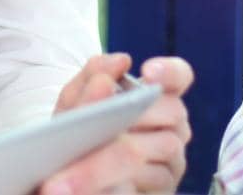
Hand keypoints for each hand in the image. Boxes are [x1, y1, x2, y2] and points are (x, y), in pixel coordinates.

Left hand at [38, 52, 193, 194]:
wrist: (68, 176)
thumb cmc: (79, 132)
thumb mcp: (75, 102)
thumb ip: (92, 78)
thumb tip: (120, 61)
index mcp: (155, 98)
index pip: (179, 77)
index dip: (170, 71)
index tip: (147, 72)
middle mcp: (172, 126)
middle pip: (167, 113)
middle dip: (124, 118)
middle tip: (86, 129)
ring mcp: (173, 160)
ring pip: (152, 152)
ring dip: (103, 164)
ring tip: (64, 179)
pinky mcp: (166, 188)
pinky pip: (150, 183)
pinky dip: (115, 186)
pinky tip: (90, 190)